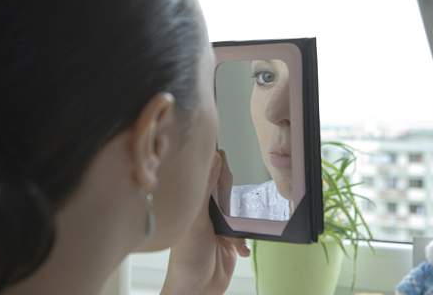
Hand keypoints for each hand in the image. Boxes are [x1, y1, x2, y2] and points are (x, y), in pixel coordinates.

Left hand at [161, 150, 248, 294]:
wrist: (198, 291)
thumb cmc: (186, 259)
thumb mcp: (197, 220)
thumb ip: (206, 190)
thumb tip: (214, 159)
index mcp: (195, 205)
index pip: (208, 178)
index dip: (218, 167)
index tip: (227, 152)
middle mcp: (207, 213)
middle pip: (226, 193)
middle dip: (233, 195)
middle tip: (232, 197)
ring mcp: (220, 228)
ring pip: (238, 212)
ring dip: (241, 221)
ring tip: (234, 228)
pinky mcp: (232, 242)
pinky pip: (246, 233)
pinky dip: (244, 241)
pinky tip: (239, 249)